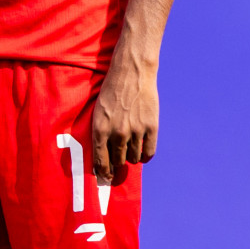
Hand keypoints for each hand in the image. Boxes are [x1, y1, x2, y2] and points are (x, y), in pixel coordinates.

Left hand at [90, 54, 157, 183]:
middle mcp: (117, 133)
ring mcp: (135, 131)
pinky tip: (143, 150)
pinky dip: (145, 155)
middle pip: (118, 162)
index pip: (100, 161)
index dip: (104, 172)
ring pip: (133, 158)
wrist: (131, 72)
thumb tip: (102, 157)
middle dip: (118, 162)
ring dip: (131, 156)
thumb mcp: (98, 111)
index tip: (106, 176)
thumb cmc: (112, 90)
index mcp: (100, 129)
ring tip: (131, 147)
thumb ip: (100, 134)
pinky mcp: (151, 128)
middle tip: (119, 157)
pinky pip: (149, 153)